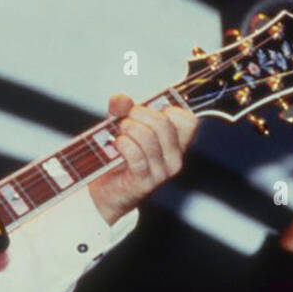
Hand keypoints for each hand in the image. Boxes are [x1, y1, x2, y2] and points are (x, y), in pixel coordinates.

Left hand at [87, 94, 198, 224]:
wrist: (104, 191)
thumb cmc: (117, 157)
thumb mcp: (121, 127)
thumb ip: (122, 110)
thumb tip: (121, 100)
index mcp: (175, 143)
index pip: (188, 121)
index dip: (166, 109)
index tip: (146, 110)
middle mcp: (174, 158)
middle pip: (164, 124)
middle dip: (139, 114)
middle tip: (124, 120)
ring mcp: (161, 172)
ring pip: (149, 137)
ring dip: (128, 129)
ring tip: (118, 134)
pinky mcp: (144, 182)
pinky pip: (136, 155)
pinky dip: (123, 145)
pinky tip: (116, 145)